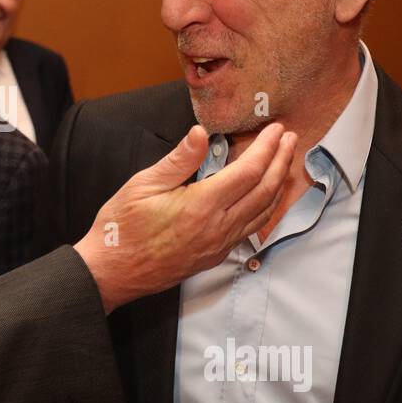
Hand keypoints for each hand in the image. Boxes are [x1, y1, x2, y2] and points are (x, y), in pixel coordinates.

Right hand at [73, 122, 295, 311]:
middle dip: (280, 162)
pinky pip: (250, 229)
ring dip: (278, 185)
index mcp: (201, 206)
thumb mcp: (143, 185)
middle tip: (290, 140)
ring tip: (284, 163)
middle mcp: (217, 228)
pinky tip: (263, 197)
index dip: (266, 148)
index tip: (276, 130)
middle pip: (264, 191)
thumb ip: (179, 160)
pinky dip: (264, 208)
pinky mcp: (214, 256)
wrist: (111, 273)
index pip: (248, 172)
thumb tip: (201, 133)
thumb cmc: (121, 229)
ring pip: (262, 213)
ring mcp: (218, 245)